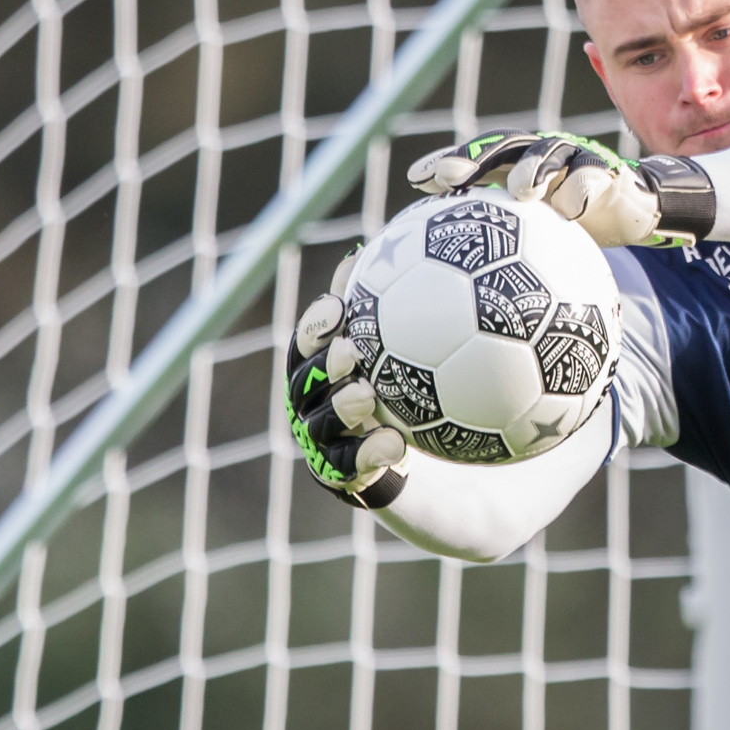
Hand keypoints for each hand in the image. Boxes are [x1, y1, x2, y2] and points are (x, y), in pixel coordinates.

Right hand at [286, 260, 407, 509]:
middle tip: (352, 351)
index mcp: (323, 368)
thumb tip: (397, 250)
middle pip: (304, 381)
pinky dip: (370, 454)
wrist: (425, 461)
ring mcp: (325, 443)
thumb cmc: (411, 392)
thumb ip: (397, 301)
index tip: (339, 307)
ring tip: (367, 396)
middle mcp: (314, 404)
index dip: (317, 324)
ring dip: (341, 407)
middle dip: (323, 363)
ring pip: (321, 425)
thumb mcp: (408, 349)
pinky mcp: (345, 479)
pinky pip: (350, 470)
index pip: (308, 341)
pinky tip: (396, 444)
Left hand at [405, 131, 713, 248]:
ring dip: (534, 167)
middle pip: (504, 147)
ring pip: (550, 154)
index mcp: (515, 168)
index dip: (447, 163)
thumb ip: (501, 258)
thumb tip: (453, 303)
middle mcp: (540, 157)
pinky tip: (570, 209)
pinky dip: (582, 188)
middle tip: (453, 176)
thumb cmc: (573, 233)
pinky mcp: (607, 170)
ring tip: (520, 188)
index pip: (475, 159)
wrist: (631, 211)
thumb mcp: (535, 245)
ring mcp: (574, 159)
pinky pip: (594, 176)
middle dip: (476, 157)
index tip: (417, 180)